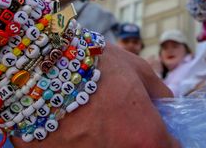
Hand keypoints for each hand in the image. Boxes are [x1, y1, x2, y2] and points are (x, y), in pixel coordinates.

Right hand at [12, 46, 178, 146]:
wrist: (39, 68)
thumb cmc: (92, 65)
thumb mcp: (137, 70)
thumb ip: (159, 94)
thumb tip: (166, 107)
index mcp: (146, 138)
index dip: (165, 138)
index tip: (157, 129)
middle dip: (133, 138)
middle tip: (119, 120)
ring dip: (105, 140)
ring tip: (90, 120)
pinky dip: (77, 142)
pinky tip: (70, 126)